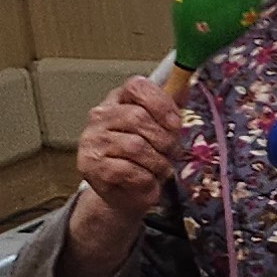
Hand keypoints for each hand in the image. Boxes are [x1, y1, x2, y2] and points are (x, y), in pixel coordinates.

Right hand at [74, 76, 186, 220]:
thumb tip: (186, 85)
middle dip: (165, 139)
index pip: (136, 87)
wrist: (125, 191)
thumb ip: (172, 106)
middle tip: (173, 153)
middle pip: (138, 117)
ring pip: (135, 146)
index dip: (161, 103)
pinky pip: (127, 169)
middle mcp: (100, 116)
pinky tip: (147, 179)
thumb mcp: (161, 128)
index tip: (175, 124)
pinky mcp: (90, 166)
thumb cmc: (144, 156)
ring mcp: (92, 140)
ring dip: (158, 162)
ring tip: (161, 169)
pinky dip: (146, 178)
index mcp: (118, 100)